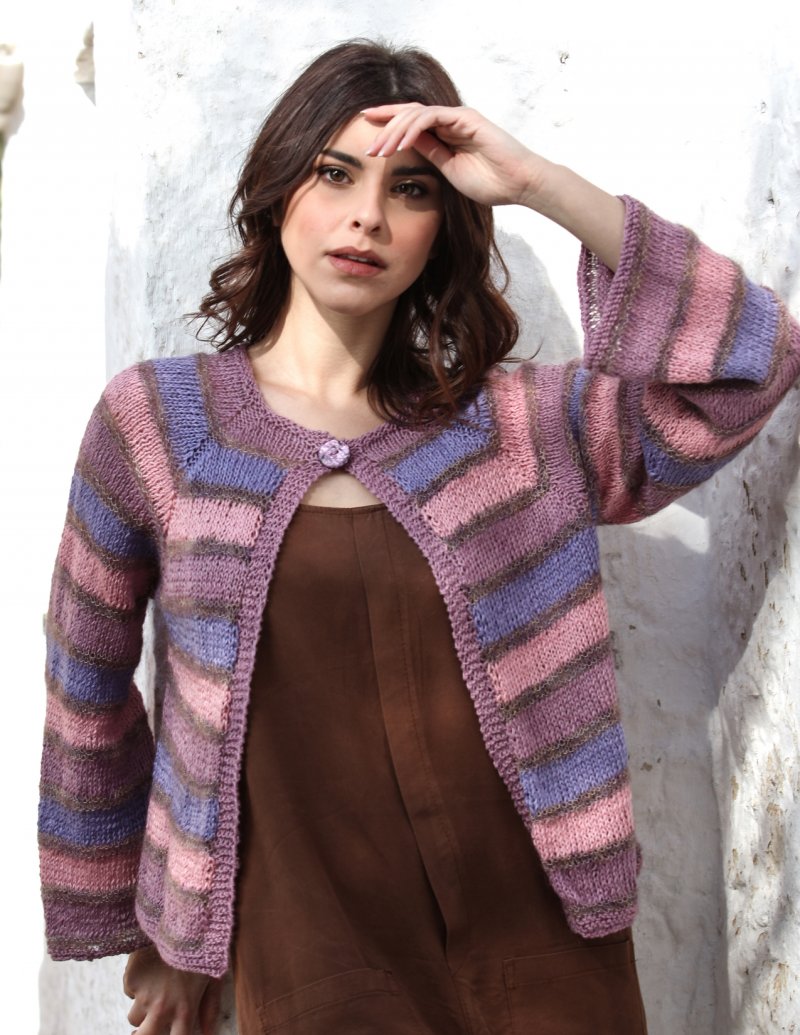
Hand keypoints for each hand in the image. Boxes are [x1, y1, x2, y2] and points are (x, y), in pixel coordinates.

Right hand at [123, 945, 221, 1034]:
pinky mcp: (131, 979)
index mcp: (186, 1010)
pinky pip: (128, 990)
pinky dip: (136, 982)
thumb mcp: (214, 978)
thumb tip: (210, 1034)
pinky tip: (150, 965)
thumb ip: (210, 1009)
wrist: (183, 918)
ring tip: (156, 982)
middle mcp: (162, 1007)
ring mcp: (144, 994)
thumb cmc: (201, 949)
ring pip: (134, 1016)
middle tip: (141, 1031)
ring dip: (141, 1006)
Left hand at [361, 102, 549, 208]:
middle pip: (409, 114)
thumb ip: (431, 154)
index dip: (388, 128)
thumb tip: (408, 145)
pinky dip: (413, 129)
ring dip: (394, 131)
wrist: (520, 184)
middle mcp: (450, 120)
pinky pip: (431, 118)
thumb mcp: (449, 170)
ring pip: (416, 114)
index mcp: (446, 133)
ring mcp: (458, 117)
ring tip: (380, 150)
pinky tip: (400, 144)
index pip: (411, 125)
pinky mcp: (465, 117)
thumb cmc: (491, 183)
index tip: (368, 140)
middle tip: (367, 147)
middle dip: (384, 127)